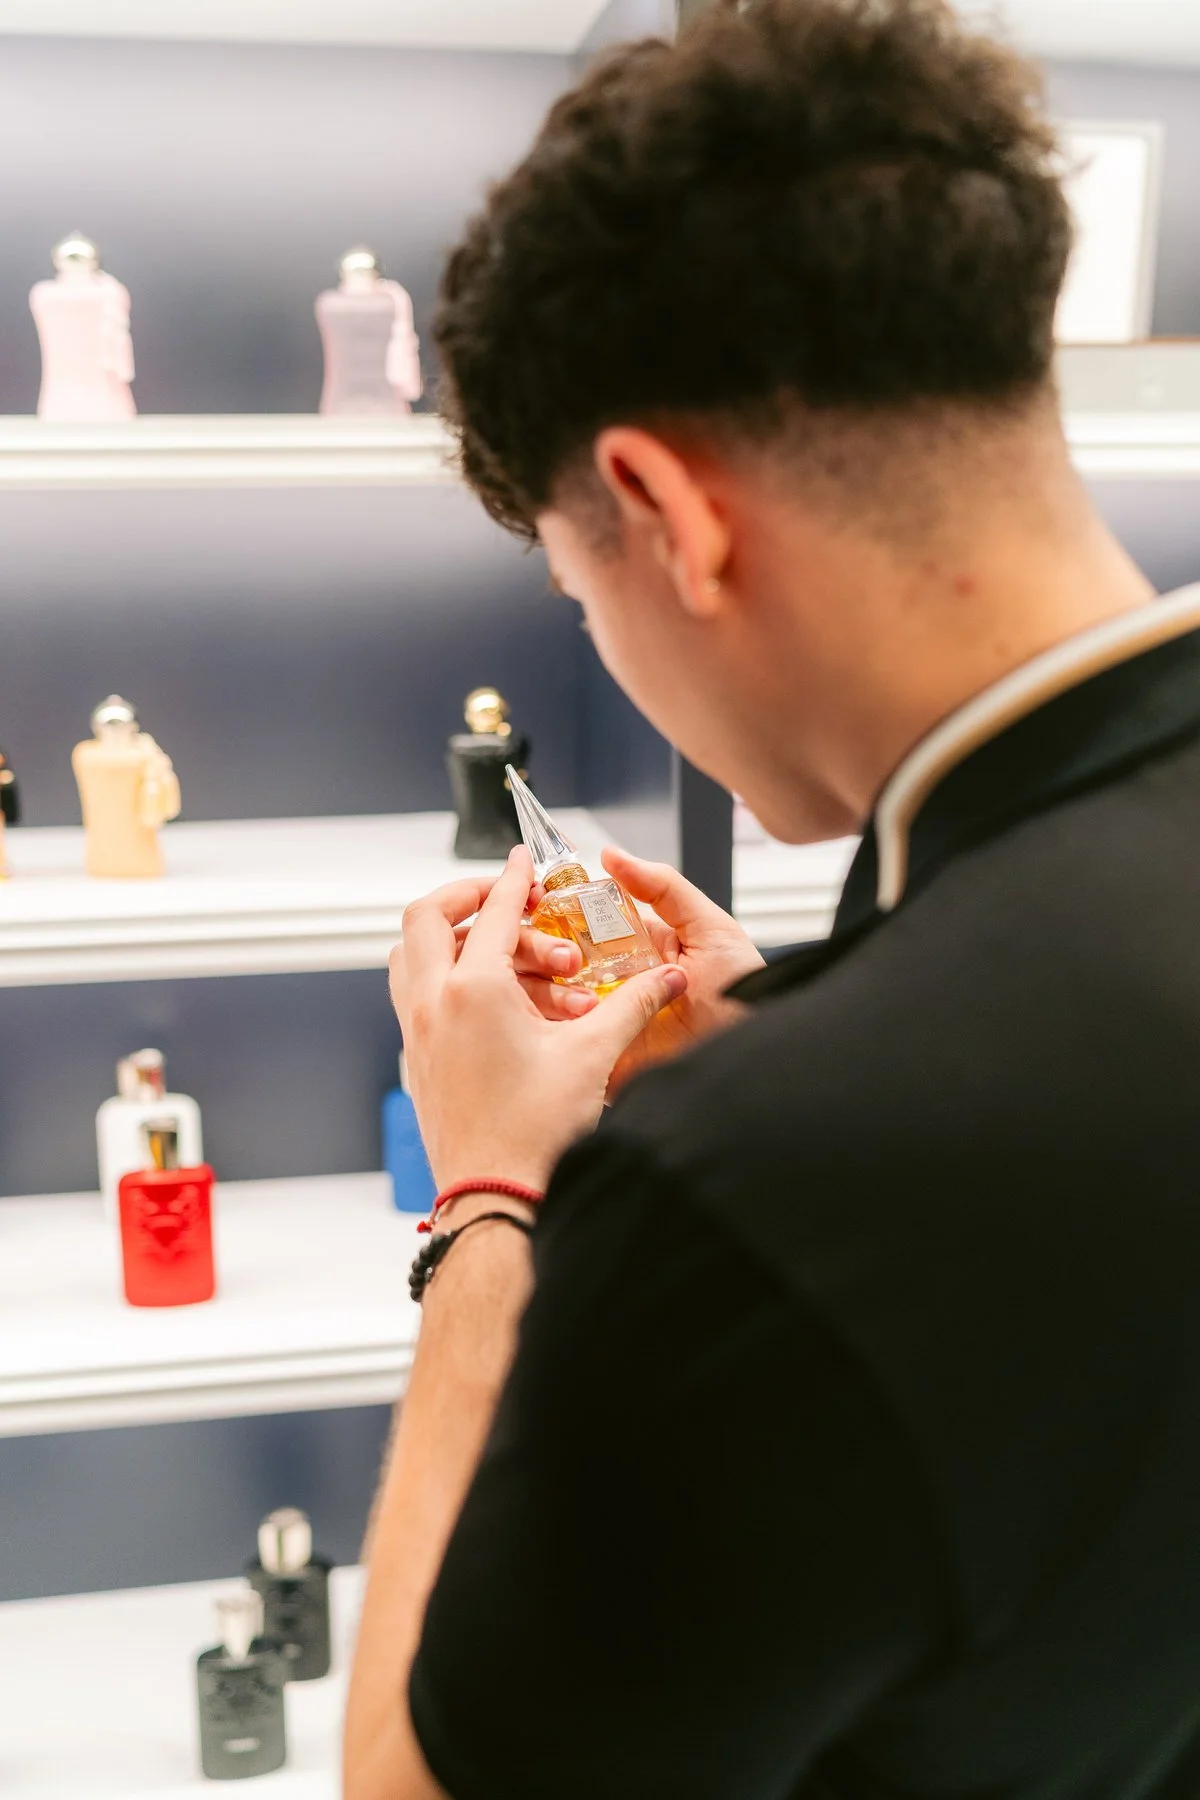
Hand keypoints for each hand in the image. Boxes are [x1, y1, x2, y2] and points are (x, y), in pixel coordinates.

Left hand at [390, 848, 686, 1195]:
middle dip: (468, 898)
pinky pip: (418, 996)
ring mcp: (417, 1032)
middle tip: (508, 901)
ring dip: (453, 940)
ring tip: (507, 953)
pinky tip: (498, 1002)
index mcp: (473, 990)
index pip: (493, 911)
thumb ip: (633, 1005)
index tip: (525, 863)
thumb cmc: (536, 1133)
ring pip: (412, 957)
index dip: (515, 880)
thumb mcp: (593, 1056)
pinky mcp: (416, 1060)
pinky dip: (447, 979)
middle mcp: (433, 1003)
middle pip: (427, 918)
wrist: (496, 1197)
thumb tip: (670, 978)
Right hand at [512, 846, 763, 1093]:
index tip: (533, 898)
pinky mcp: (600, 1054)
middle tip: (562, 957)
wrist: (751, 1053)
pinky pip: (562, 1041)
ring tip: (579, 993)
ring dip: (548, 989)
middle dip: (541, 950)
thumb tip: (612, 855)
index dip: (551, 910)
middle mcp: (610, 979)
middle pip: (553, 958)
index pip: (577, 922)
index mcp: (632, 945)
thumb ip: (664, 888)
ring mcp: (603, 1018)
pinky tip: (563, 1020)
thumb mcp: (710, 928)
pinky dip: (552, 1029)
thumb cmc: (742, 991)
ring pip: (547, 998)